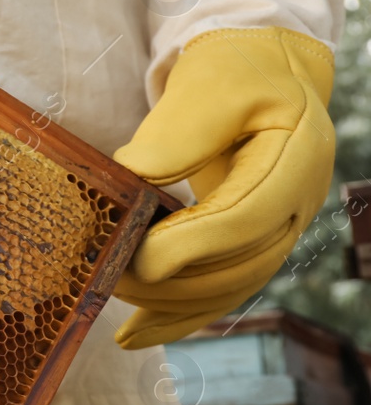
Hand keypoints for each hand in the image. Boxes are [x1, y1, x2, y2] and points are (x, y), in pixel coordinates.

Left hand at [111, 27, 335, 347]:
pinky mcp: (253, 242)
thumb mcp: (205, 87)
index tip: (135, 255)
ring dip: (169, 305)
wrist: (260, 70)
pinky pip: (221, 290)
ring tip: (110, 307)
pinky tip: (134, 334)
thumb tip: (129, 181)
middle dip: (170, 282)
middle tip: (105, 278)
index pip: (245, 219)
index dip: (190, 245)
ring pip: (230, 287)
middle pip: (238, 265)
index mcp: (297, 157)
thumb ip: (175, 135)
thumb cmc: (230, 73)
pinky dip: (179, 316)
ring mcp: (280, 229)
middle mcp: (299, 202)